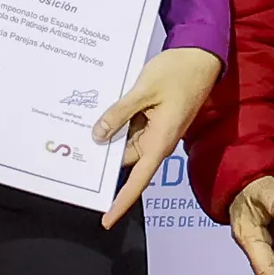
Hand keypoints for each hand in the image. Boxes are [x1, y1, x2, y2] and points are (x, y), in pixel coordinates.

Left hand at [87, 46, 219, 230]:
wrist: (200, 55)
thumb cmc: (179, 72)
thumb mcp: (143, 91)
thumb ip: (119, 114)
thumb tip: (98, 135)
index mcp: (160, 141)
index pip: (138, 180)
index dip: (121, 201)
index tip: (106, 219)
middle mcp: (158, 141)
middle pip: (124, 158)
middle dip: (103, 154)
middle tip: (72, 147)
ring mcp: (156, 129)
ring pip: (125, 140)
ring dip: (110, 133)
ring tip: (85, 119)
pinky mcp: (153, 118)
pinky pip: (130, 126)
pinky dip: (117, 120)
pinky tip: (102, 110)